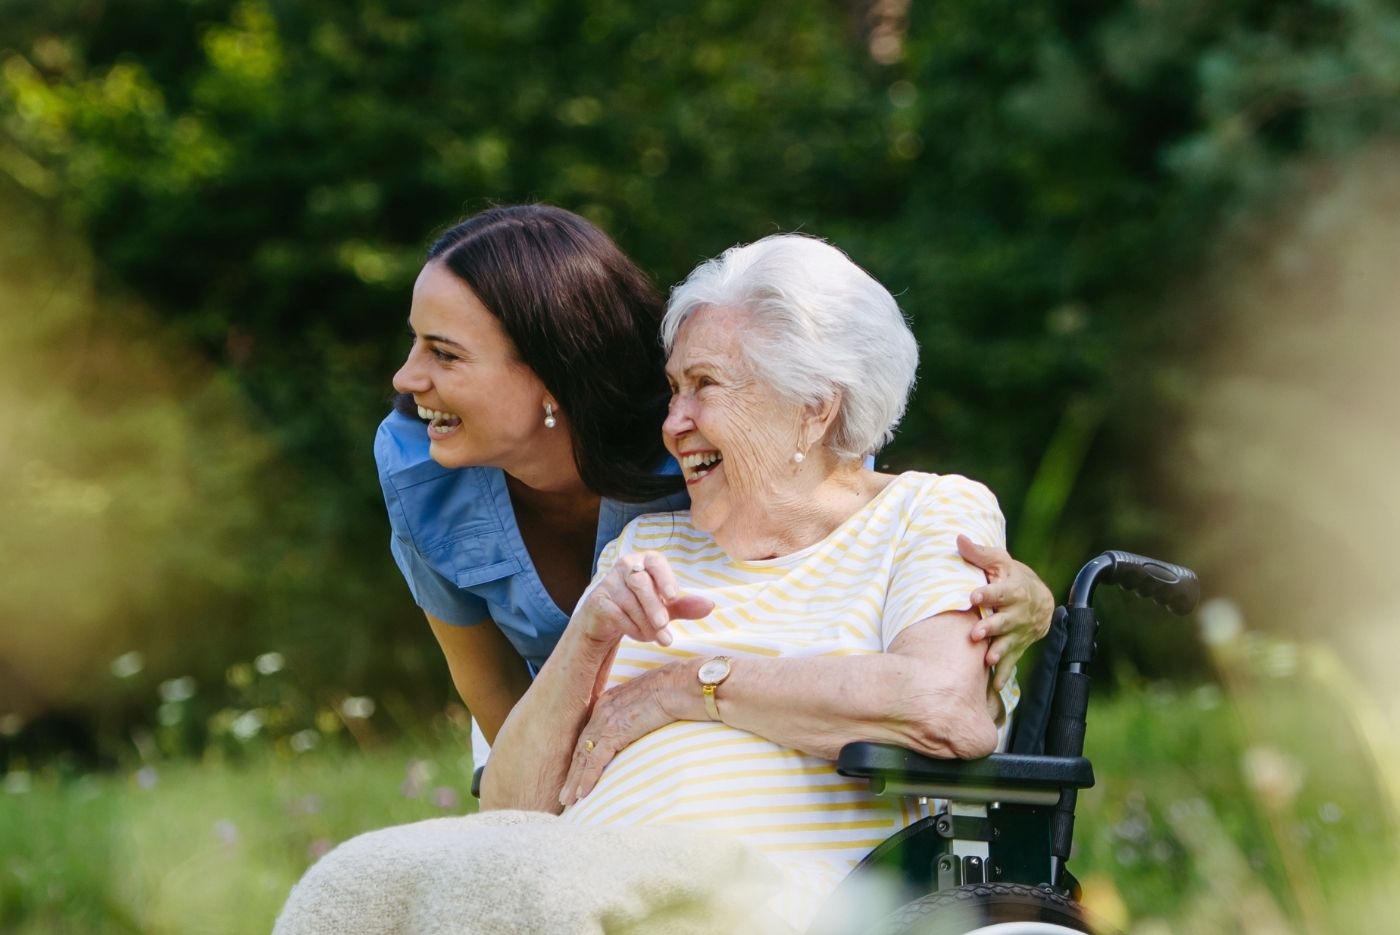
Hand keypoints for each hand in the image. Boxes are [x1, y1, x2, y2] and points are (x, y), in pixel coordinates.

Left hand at [559, 662, 686, 806]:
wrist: (680, 685)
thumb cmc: (673, 690)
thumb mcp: (649, 700)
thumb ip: (639, 712)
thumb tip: (644, 723)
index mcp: (609, 701)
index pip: (589, 734)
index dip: (581, 755)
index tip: (576, 772)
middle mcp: (602, 710)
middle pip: (581, 746)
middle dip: (572, 772)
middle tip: (565, 794)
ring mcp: (606, 721)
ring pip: (583, 756)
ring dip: (575, 781)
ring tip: (568, 800)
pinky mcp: (615, 732)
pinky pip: (596, 760)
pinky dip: (587, 778)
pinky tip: (582, 793)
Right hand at [574, 551, 714, 647]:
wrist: (607, 619)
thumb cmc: (642, 607)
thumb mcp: (666, 607)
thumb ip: (685, 605)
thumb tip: (710, 605)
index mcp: (645, 561)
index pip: (656, 562)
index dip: (664, 577)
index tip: (673, 596)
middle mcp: (625, 566)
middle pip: (641, 584)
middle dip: (654, 608)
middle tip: (665, 626)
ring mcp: (609, 582)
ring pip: (630, 603)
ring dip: (646, 624)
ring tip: (657, 638)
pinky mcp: (597, 600)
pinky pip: (617, 615)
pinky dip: (632, 629)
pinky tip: (640, 635)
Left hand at [957, 535, 1053, 691]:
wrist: (1040, 600)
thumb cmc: (1010, 576)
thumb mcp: (998, 561)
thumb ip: (978, 554)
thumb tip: (958, 538)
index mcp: (1011, 589)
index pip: (1000, 590)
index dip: (987, 593)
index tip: (973, 595)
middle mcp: (1017, 612)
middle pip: (1004, 620)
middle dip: (991, 627)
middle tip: (976, 633)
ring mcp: (1018, 632)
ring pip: (1008, 643)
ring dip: (998, 651)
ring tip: (987, 659)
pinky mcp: (1017, 646)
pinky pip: (1010, 661)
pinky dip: (1003, 674)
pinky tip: (994, 687)